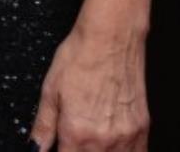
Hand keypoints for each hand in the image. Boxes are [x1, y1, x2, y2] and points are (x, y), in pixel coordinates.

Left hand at [28, 24, 148, 150]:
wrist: (111, 39)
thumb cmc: (81, 58)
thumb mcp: (50, 91)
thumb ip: (43, 126)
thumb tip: (35, 148)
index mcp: (78, 132)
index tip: (58, 147)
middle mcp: (105, 139)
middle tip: (73, 140)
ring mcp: (127, 136)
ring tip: (90, 141)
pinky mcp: (143, 128)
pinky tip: (111, 145)